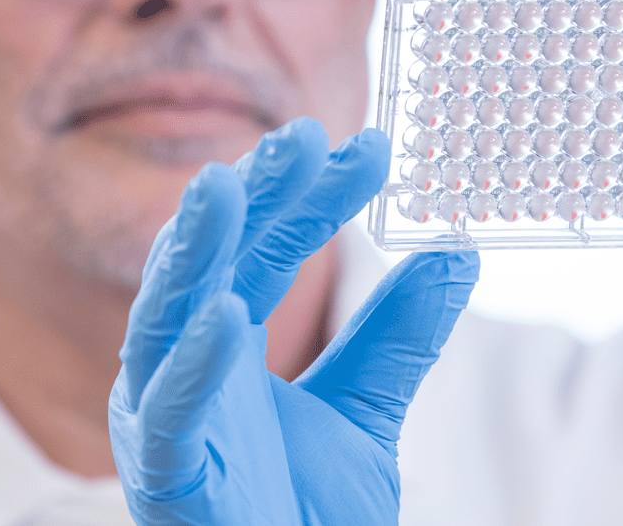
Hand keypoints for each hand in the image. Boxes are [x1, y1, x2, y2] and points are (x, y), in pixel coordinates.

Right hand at [109, 117, 479, 524]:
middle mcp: (183, 368)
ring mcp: (164, 419)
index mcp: (222, 346)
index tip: (371, 149)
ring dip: (191, 251)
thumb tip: (458, 250)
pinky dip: (193, 365)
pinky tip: (228, 314)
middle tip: (303, 136)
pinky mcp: (163, 478)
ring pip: (163, 318)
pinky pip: (169, 413)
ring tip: (223, 184)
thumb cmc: (303, 517)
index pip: (264, 250)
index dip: (310, 198)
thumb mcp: (366, 413)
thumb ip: (398, 338)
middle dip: (252, 197)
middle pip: (212, 262)